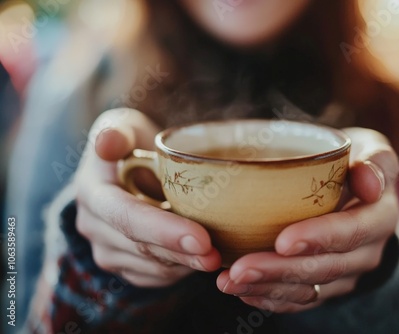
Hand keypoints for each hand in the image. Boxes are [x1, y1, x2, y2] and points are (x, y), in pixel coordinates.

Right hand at [74, 108, 220, 287]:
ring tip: (217, 257)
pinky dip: (180, 270)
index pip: (126, 217)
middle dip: (181, 254)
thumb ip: (116, 132)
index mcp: (93, 193)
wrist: (125, 169)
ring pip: (150, 267)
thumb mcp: (122, 127)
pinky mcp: (125, 264)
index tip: (201, 237)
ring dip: (184, 265)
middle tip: (216, 256)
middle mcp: (94, 227)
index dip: (162, 230)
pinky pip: (155, 277)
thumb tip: (107, 142)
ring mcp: (108, 250)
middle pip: (140, 248)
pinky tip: (200, 258)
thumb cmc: (130, 144)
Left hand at [216, 127, 398, 312]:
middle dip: (280, 270)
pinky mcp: (327, 285)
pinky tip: (242, 291)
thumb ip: (374, 161)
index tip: (282, 241)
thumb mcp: (372, 150)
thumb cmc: (355, 162)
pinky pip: (299, 299)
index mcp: (380, 216)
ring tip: (230, 281)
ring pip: (308, 289)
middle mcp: (367, 251)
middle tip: (240, 269)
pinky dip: (270, 297)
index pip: (351, 231)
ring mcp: (346, 273)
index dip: (318, 238)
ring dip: (267, 287)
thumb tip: (369, 180)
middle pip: (325, 267)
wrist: (357, 189)